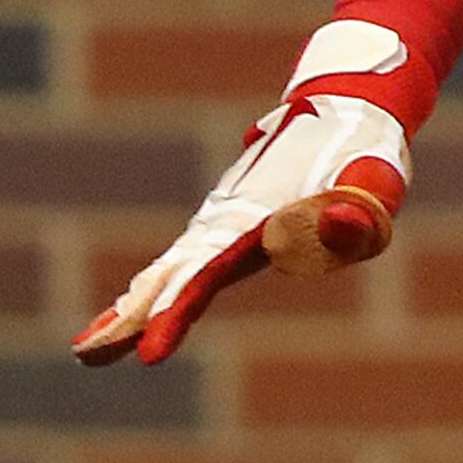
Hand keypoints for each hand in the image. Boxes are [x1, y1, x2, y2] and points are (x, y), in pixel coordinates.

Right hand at [74, 21, 416, 366]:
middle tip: (88, 354)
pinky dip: (151, 290)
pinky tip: (123, 315)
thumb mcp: (374, 182)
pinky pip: (182, 264)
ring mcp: (221, 223)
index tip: (148, 351)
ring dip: (130, 309)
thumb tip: (336, 225)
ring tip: (87, 350)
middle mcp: (228, 222)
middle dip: (133, 317)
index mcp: (258, 219)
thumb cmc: (365, 154)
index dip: (177, 311)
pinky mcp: (225, 226)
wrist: (345, 108)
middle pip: (173, 276)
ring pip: (168, 271)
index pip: (210, 272)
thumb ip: (357, 213)